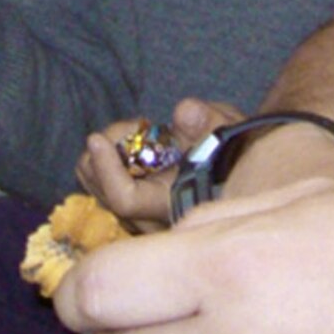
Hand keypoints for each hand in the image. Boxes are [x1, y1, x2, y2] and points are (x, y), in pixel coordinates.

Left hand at [76, 99, 242, 228]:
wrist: (237, 168)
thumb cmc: (232, 149)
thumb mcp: (227, 129)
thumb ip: (207, 121)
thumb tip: (184, 112)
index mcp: (173, 206)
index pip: (125, 199)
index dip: (108, 168)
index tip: (98, 137)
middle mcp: (150, 221)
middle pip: (102, 191)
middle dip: (108, 151)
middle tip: (140, 127)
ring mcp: (136, 217)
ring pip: (96, 186)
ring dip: (107, 153)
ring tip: (144, 134)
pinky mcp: (128, 208)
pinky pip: (100, 183)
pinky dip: (109, 159)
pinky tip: (140, 146)